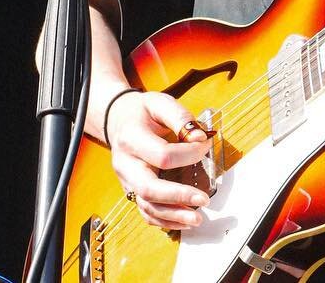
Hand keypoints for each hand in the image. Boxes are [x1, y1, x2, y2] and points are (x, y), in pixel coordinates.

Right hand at [105, 89, 212, 230]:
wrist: (119, 120)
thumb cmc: (142, 112)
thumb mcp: (160, 102)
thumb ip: (181, 117)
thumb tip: (200, 139)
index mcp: (131, 138)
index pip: (163, 155)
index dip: (189, 154)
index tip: (205, 146)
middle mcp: (125, 164)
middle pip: (148, 188)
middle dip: (177, 197)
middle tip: (203, 200)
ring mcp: (127, 180)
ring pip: (146, 206)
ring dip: (173, 216)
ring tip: (197, 219)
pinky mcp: (132, 190)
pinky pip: (145, 211)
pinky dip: (164, 221)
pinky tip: (183, 222)